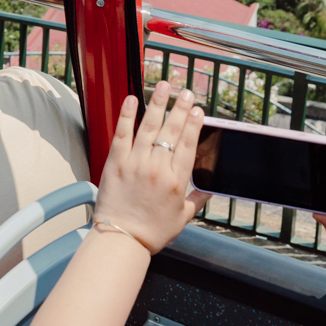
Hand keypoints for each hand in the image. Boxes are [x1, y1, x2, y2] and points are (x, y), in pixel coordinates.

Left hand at [91, 80, 203, 252]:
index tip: (197, 109)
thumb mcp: (182, 217)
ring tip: (164, 86)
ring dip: (157, 104)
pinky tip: (131, 100)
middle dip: (179, 108)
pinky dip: (126, 116)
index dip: (193, 124)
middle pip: (171, 131)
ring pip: (149, 127)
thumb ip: (197, 199)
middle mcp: (157, 168)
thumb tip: (210, 188)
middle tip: (185, 91)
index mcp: (176, 181)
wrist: (122, 239)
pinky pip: (122, 134)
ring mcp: (135, 163)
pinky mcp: (116, 163)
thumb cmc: (152, 232)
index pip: (187, 145)